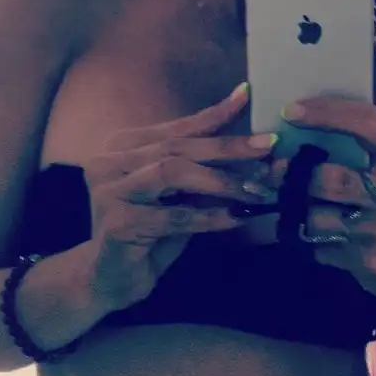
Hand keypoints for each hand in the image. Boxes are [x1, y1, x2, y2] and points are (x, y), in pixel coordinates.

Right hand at [84, 83, 276, 310]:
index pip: (178, 127)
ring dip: (219, 180)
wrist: (110, 280)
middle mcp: (110, 162)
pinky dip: (207, 216)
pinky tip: (235, 218)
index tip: (247, 95)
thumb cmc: (151, 233)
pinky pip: (171, 216)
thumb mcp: (183, 197)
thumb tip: (264, 158)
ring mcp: (109, 191)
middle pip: (178, 147)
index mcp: (125, 146)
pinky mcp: (117, 223)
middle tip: (267, 146)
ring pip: (172, 172)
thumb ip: (211, 174)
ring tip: (254, 190)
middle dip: (227, 146)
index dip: (214, 112)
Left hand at [284, 97, 375, 319]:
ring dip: (291, 211)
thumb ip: (371, 154)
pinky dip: (307, 241)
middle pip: (332, 178)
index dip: (328, 113)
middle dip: (292, 175)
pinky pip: (321, 247)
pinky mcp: (369, 263)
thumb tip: (307, 131)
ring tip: (277, 203)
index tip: (290, 110)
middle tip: (269, 170)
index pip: (370, 124)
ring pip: (318, 217)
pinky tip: (306, 237)